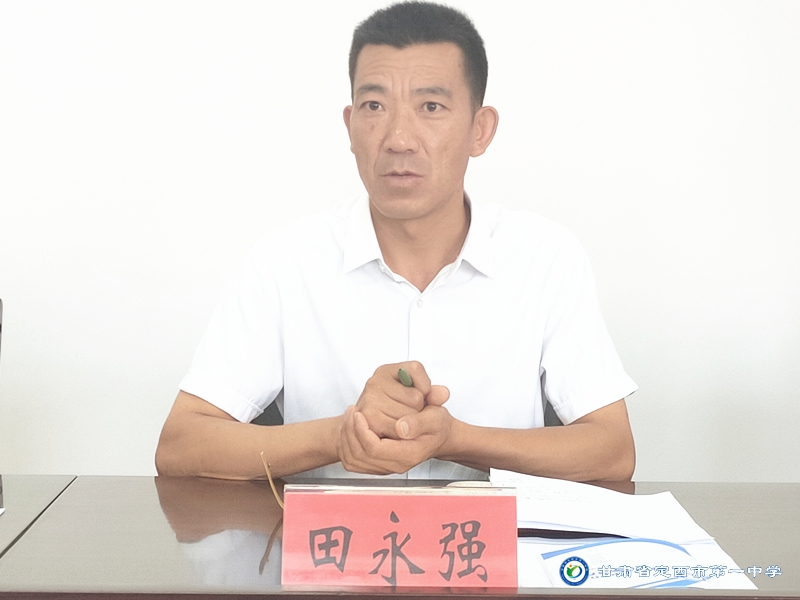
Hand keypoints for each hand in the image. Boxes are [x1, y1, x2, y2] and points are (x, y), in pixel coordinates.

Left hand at [338, 403, 454, 474]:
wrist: (440, 436)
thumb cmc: (438, 425)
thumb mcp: (436, 418)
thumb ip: (419, 423)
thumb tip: (400, 428)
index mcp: (408, 454)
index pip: (374, 449)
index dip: (362, 431)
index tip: (359, 413)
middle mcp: (395, 465)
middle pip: (360, 455)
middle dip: (350, 432)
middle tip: (352, 411)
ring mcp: (386, 467)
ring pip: (353, 460)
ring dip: (346, 437)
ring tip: (350, 416)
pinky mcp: (379, 465)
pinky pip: (353, 461)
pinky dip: (347, 445)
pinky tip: (351, 428)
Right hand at [354, 361, 448, 438]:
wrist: (381, 429)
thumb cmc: (402, 410)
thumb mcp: (421, 397)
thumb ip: (434, 394)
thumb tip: (443, 394)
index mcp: (387, 371)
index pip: (415, 369)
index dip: (425, 386)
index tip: (421, 394)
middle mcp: (375, 381)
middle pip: (415, 397)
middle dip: (417, 410)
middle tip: (408, 413)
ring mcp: (369, 399)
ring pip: (407, 416)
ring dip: (410, 424)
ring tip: (401, 422)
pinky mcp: (368, 418)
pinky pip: (397, 430)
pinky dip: (401, 435)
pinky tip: (396, 431)